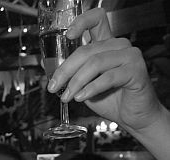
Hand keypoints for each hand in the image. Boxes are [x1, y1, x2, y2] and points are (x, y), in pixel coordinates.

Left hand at [47, 8, 161, 134]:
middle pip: (87, 50)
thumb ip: (72, 74)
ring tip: (67, 97)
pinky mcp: (135, 71)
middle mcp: (119, 46)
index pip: (96, 20)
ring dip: (76, 82)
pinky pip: (108, 77)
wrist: (133, 117)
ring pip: (95, 63)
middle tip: (53, 86)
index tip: (67, 35)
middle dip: (66, 70)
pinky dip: (91, 88)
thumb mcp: (85, 86)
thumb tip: (47, 67)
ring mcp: (130, 56)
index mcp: (107, 44)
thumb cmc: (111, 100)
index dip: (81, 22)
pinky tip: (81, 97)